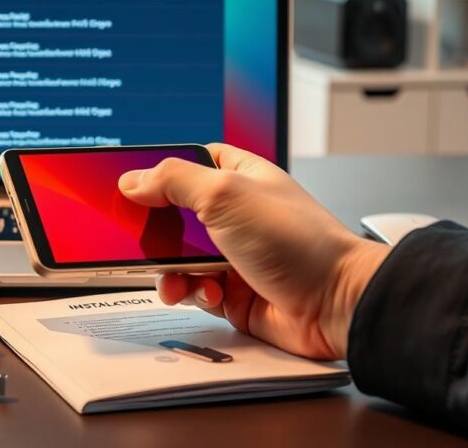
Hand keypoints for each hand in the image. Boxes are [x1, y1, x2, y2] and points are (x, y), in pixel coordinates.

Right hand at [118, 143, 390, 359]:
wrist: (335, 304)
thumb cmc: (299, 242)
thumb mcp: (225, 194)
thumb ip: (173, 181)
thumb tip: (133, 179)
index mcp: (239, 177)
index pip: (190, 163)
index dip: (160, 172)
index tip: (132, 185)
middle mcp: (237, 214)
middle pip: (176, 215)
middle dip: (157, 231)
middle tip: (140, 239)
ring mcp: (235, 254)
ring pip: (178, 259)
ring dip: (170, 270)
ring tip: (176, 278)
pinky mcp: (233, 292)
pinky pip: (194, 291)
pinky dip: (192, 294)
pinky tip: (207, 294)